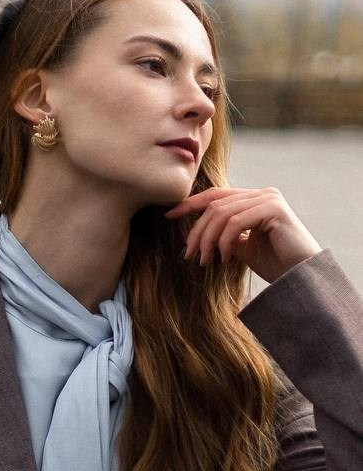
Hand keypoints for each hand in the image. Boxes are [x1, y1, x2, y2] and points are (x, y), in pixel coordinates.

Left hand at [164, 186, 320, 283]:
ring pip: (222, 213)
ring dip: (208, 239)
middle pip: (215, 205)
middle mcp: (262, 193)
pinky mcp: (274, 208)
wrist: (303, 278)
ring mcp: (269, 198)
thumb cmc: (275, 264)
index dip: (189, 204)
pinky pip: (236, 221)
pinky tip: (223, 258)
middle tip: (189, 254)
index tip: (168, 215)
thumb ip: (223, 234)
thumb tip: (193, 236)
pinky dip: (224, 240)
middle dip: (197, 230)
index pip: (215, 196)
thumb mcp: (241, 246)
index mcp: (254, 198)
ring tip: (205, 261)